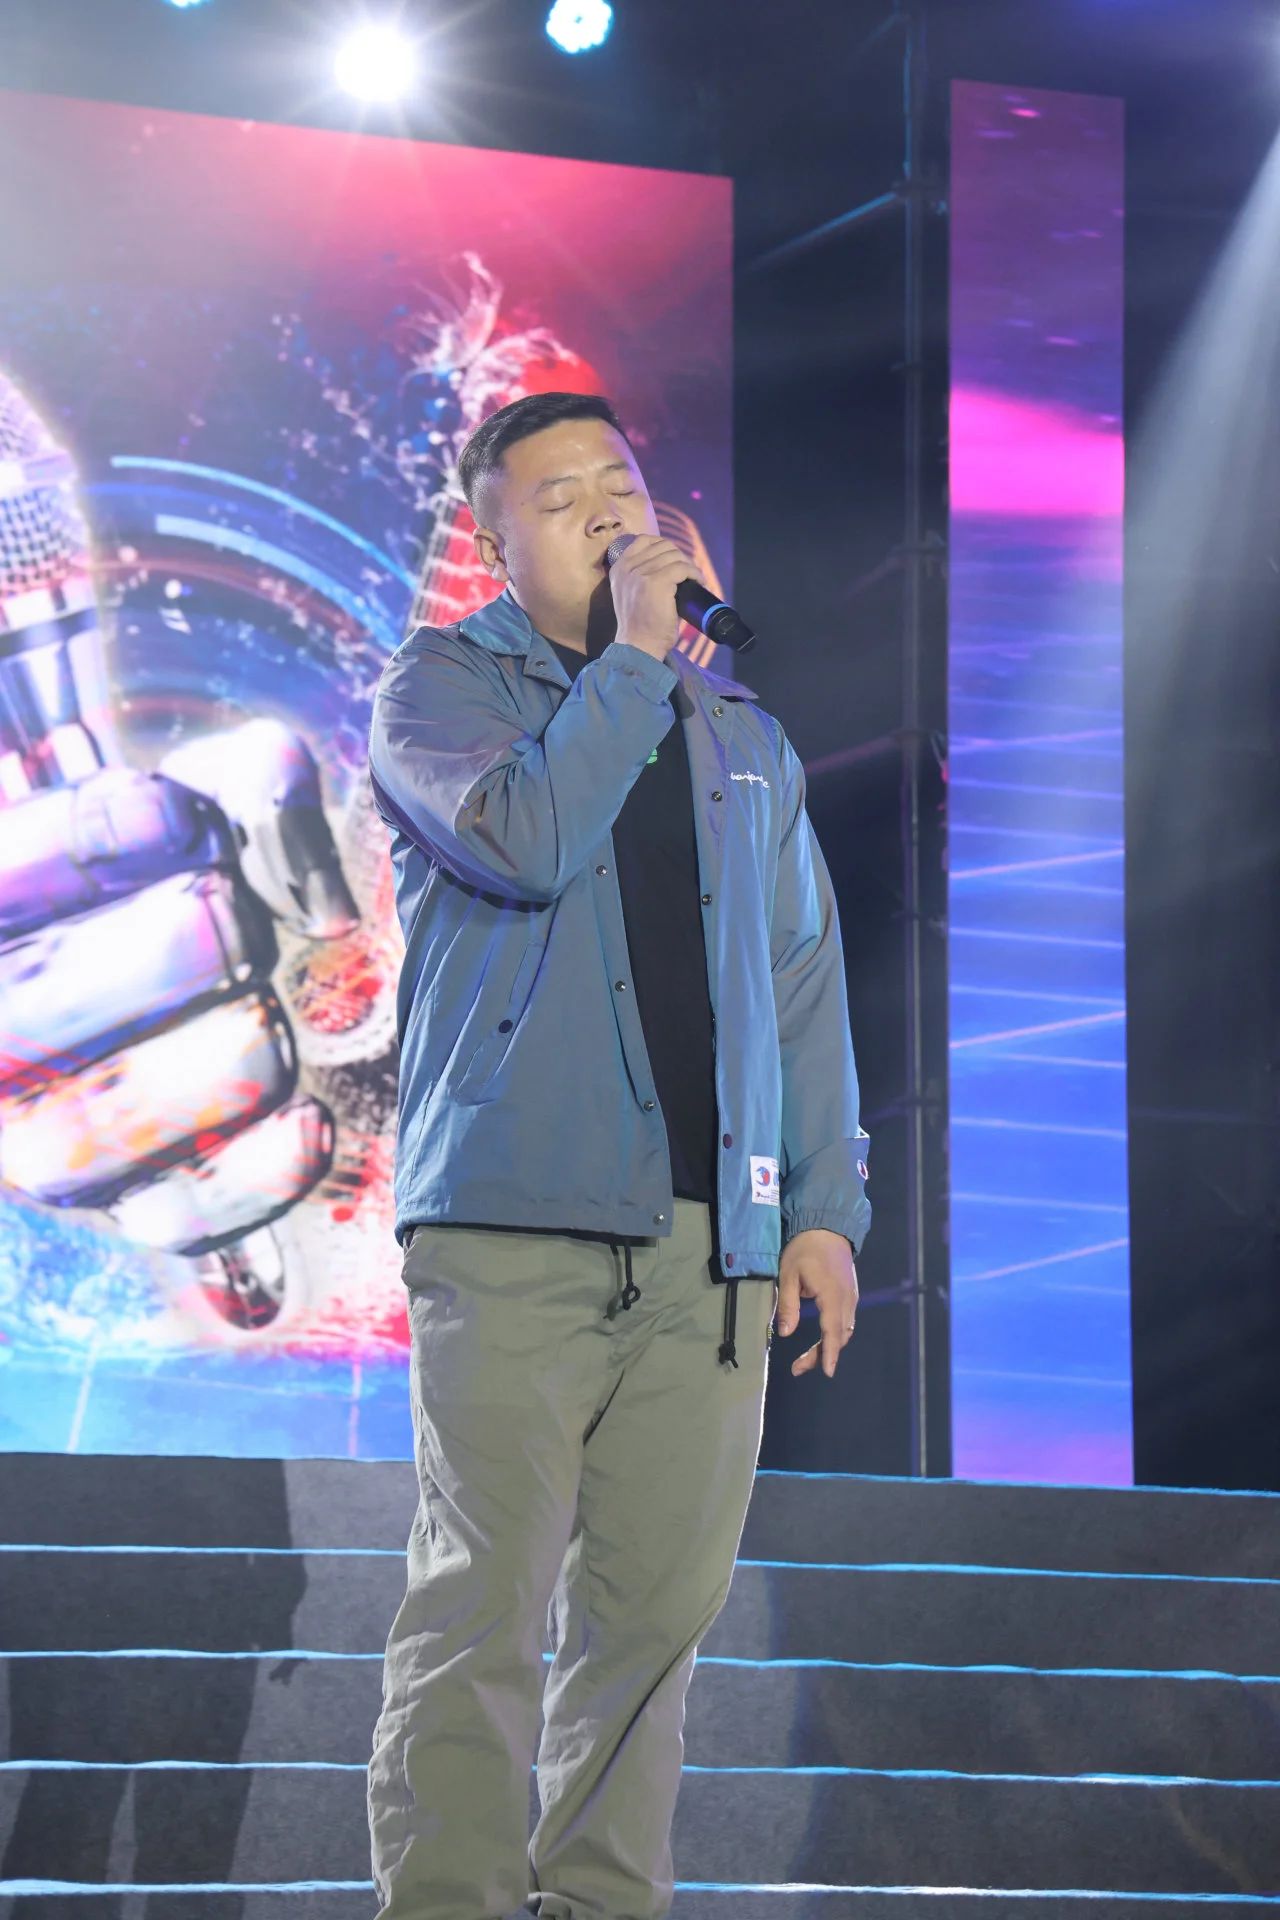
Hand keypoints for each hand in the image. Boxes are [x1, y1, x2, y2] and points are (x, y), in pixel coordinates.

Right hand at [608, 534, 705, 661]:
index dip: (664, 546)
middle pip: (662, 546)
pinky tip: (698, 582)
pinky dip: (694, 573)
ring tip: (694, 578)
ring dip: (689, 565)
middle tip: (688, 573)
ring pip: (674, 556)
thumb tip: (668, 565)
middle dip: (679, 556)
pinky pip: (682, 568)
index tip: (675, 560)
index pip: (643, 540)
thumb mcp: (630, 594)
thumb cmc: (639, 627)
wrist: (638, 647)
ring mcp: (641, 573)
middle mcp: (627, 567)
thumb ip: (639, 577)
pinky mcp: (657, 582)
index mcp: (618, 568)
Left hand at [774, 1229, 858, 1379]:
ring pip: (844, 1330)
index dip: (830, 1353)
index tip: (827, 1372)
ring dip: (829, 1347)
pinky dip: (835, 1335)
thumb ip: (788, 1305)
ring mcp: (852, 1297)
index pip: (832, 1331)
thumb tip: (784, 1333)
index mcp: (832, 1295)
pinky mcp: (851, 1294)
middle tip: (797, 1368)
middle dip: (822, 1355)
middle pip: (839, 1336)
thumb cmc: (804, 1249)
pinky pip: (846, 1321)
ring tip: (806, 1360)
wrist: (827, 1227)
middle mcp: (847, 1300)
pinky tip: (823, 1341)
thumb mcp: (788, 1275)